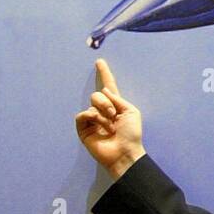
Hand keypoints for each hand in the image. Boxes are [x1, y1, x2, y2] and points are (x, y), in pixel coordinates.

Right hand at [75, 58, 145, 179]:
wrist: (124, 151)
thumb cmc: (131, 134)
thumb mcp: (131, 111)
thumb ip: (118, 99)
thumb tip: (104, 90)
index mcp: (115, 106)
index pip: (108, 86)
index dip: (104, 74)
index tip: (99, 62)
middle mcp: (102, 111)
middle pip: (97, 94)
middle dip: (106, 103)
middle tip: (114, 115)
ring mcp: (92, 120)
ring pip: (92, 104)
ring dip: (103, 113)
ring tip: (110, 126)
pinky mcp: (83, 128)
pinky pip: (82, 115)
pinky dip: (92, 117)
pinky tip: (100, 127)